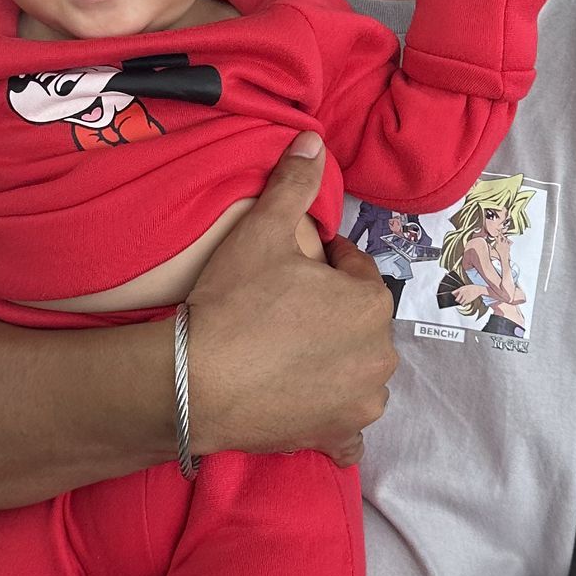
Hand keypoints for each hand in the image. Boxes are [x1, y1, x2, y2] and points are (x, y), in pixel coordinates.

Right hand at [188, 134, 396, 468]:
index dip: (323, 263)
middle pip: (357, 322)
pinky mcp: (335, 436)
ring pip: (357, 372)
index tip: (293, 266)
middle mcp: (379, 355)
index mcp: (370, 303)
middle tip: (284, 309)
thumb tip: (314, 139)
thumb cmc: (232, 304)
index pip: (352, 270)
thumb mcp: (261, 232)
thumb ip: (293, 184)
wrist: (196, 383)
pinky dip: (333, 419)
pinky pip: (346, 429)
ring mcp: (360, 402)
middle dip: (332, 313)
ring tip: (289, 353)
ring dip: (336, 363)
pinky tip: (309, 408)